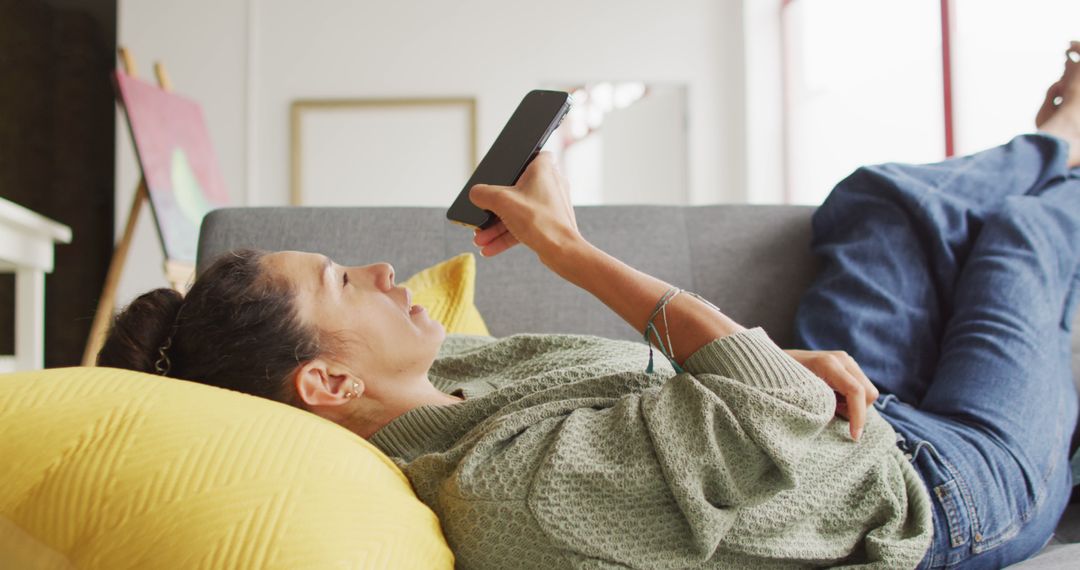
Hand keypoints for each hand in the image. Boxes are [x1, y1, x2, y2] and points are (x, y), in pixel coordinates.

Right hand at [468, 152, 583, 262]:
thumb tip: (475, 194)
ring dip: (497, 226)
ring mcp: (550, 205)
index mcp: (543, 169)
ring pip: (518, 211)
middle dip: (495, 209)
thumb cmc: (539, 220)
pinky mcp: (549, 223)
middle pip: (516, 190)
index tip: (503, 171)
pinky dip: (507, 236)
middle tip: (481, 217)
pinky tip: (489, 248)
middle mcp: (550, 184)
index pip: (532, 154)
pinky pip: (524, 226)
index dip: (517, 161)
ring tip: (481, 239)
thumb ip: (483, 194)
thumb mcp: (502, 202)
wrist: (561, 251)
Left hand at [784, 349, 878, 440]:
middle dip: (856, 410)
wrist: (773, 362)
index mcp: (828, 363)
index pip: (856, 391)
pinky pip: (861, 389)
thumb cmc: (780, 380)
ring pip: (868, 392)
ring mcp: (846, 361)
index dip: (858, 416)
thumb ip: (818, 405)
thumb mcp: (796, 395)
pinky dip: (850, 400)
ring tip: (829, 405)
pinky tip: (832, 399)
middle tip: (831, 413)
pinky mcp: (848, 367)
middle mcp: (842, 359)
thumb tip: (835, 422)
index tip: (854, 437)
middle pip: (869, 393)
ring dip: (853, 405)